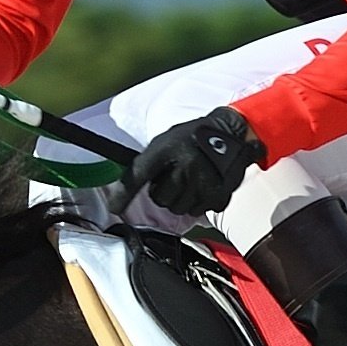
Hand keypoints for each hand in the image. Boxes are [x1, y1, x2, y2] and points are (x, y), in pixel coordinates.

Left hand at [116, 105, 263, 217]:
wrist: (231, 134)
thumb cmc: (194, 137)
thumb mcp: (167, 141)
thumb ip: (149, 163)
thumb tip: (126, 188)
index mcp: (167, 149)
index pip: (139, 175)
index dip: (124, 194)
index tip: (115, 208)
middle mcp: (184, 166)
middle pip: (161, 199)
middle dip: (165, 192)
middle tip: (176, 177)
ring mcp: (202, 182)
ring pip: (179, 208)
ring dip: (182, 199)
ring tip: (191, 180)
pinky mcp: (218, 195)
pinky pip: (198, 211)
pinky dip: (200, 202)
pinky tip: (205, 185)